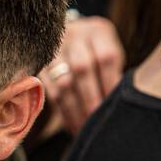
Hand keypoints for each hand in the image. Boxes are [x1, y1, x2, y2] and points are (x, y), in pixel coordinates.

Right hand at [39, 16, 124, 136]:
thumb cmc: (97, 52)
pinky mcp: (40, 66)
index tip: (114, 107)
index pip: (105, 57)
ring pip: (63, 82)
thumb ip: (115, 74)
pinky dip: (61, 111)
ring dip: (74, 109)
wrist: (69, 37)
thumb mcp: (110, 53)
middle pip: (82, 68)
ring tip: (83, 129)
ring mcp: (55, 50)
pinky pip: (49, 91)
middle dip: (90, 99)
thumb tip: (119, 106)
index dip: (109, 84)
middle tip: (97, 121)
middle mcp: (75, 36)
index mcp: (98, 32)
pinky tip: (70, 126)